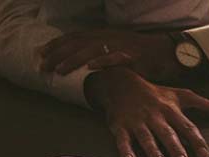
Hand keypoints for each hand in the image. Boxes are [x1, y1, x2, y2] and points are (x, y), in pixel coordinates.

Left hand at [40, 29, 181, 81]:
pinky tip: (91, 67)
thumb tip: (80, 63)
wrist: (168, 52)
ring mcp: (121, 46)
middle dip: (57, 55)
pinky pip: (116, 58)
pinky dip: (103, 61)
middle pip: (78, 44)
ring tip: (59, 70)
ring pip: (92, 50)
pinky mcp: (134, 56)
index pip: (74, 37)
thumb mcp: (116, 49)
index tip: (39, 54)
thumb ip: (99, 53)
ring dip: (74, 59)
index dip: (55, 45)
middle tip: (42, 66)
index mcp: (103, 34)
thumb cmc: (142, 54)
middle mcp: (109, 37)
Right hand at [84, 67, 208, 156]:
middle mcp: (156, 117)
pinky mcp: (120, 126)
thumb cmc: (157, 93)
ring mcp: (138, 122)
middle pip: (168, 134)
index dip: (196, 141)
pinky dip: (125, 149)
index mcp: (172, 111)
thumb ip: (208, 106)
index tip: (204, 155)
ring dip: (154, 151)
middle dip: (176, 149)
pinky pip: (122, 139)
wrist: (121, 83)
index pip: (187, 127)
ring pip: (147, 138)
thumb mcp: (183, 96)